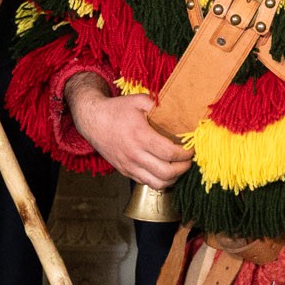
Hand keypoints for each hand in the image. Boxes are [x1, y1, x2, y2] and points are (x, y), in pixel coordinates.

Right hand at [66, 74, 191, 190]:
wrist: (92, 120)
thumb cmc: (116, 110)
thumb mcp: (137, 100)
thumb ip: (158, 103)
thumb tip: (179, 107)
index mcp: (140, 136)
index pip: (169, 153)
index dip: (185, 153)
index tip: (191, 148)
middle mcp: (134, 155)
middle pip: (167, 172)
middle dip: (183, 168)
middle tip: (189, 160)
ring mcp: (129, 166)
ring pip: (158, 184)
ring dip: (173, 178)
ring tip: (179, 168)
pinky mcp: (126, 172)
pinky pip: (147, 183)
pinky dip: (160, 181)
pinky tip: (166, 171)